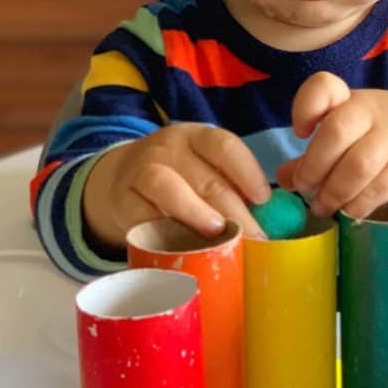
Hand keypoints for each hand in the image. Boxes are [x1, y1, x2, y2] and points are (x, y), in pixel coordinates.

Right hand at [83, 123, 270, 248]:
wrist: (119, 181)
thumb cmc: (180, 180)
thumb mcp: (203, 170)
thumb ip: (231, 188)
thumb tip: (268, 221)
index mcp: (196, 137)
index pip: (225, 146)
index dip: (247, 173)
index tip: (263, 200)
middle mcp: (168, 148)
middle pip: (205, 179)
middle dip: (236, 213)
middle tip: (255, 241)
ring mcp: (141, 172)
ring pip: (170, 190)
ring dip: (198, 216)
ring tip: (220, 237)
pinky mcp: (123, 201)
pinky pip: (146, 219)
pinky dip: (167, 236)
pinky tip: (187, 251)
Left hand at [277, 72, 387, 218]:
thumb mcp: (353, 133)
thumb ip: (316, 154)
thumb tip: (282, 178)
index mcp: (350, 100)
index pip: (323, 87)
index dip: (305, 108)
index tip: (300, 132)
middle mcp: (371, 111)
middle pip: (335, 132)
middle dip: (313, 168)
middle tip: (306, 189)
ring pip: (357, 166)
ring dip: (334, 192)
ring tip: (324, 207)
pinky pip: (380, 188)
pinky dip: (359, 204)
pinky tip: (351, 211)